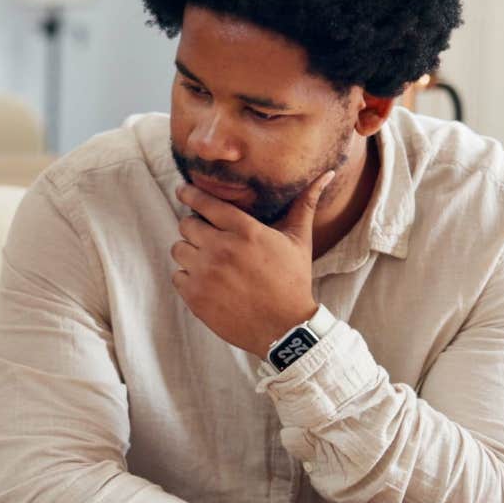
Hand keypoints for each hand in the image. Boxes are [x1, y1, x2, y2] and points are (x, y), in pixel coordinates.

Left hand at [171, 172, 335, 357]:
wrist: (284, 328)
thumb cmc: (293, 281)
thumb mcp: (299, 241)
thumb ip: (304, 205)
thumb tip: (327, 174)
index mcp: (245, 231)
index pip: (205, 202)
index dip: (190, 194)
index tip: (183, 190)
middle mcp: (221, 249)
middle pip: (186, 224)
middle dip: (195, 227)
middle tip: (207, 236)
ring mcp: (205, 273)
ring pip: (178, 249)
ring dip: (189, 252)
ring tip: (208, 261)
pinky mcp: (195, 296)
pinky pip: (177, 276)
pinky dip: (188, 277)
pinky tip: (207, 282)